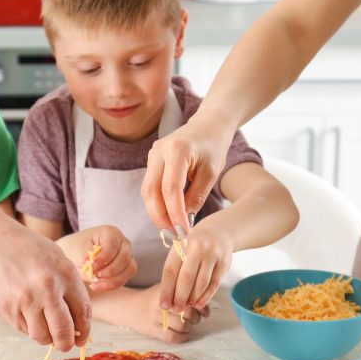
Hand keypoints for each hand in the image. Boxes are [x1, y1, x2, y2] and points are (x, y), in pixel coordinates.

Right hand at [0, 217, 90, 351]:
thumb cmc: (23, 247)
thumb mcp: (54, 256)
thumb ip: (68, 284)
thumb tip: (77, 319)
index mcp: (65, 273)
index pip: (83, 312)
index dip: (84, 329)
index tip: (81, 338)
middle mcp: (47, 288)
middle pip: (63, 331)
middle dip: (65, 343)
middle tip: (64, 345)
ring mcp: (25, 300)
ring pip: (41, 335)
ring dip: (44, 336)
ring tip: (42, 327)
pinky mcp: (5, 308)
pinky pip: (21, 328)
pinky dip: (25, 325)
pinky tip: (22, 311)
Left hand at [74, 225, 136, 292]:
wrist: (76, 252)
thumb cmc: (77, 247)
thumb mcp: (76, 249)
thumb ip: (84, 258)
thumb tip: (91, 269)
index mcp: (111, 232)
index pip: (113, 246)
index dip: (103, 259)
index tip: (91, 267)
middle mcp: (123, 243)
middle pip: (125, 258)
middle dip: (110, 270)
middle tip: (95, 275)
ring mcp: (127, 256)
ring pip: (129, 270)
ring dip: (113, 279)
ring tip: (95, 281)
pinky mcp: (125, 269)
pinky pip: (124, 279)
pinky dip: (110, 285)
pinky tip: (95, 286)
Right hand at [116, 286, 211, 343]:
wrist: (130, 307)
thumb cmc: (153, 298)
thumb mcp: (165, 288)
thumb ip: (183, 292)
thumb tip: (204, 300)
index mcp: (166, 290)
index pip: (190, 298)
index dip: (201, 306)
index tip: (204, 311)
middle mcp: (161, 302)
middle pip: (188, 312)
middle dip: (196, 318)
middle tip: (195, 318)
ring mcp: (155, 317)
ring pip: (182, 326)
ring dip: (190, 328)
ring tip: (188, 326)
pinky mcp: (152, 330)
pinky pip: (173, 337)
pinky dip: (182, 338)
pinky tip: (183, 334)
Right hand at [141, 115, 233, 231]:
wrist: (208, 125)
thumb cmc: (213, 146)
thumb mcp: (211, 173)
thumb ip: (196, 197)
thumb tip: (184, 221)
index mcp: (177, 150)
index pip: (170, 189)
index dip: (175, 214)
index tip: (183, 231)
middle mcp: (159, 152)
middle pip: (151, 191)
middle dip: (160, 217)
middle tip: (174, 234)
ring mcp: (152, 155)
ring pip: (147, 191)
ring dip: (157, 212)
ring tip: (173, 228)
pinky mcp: (152, 161)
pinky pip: (150, 186)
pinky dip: (158, 203)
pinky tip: (169, 215)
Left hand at [159, 224, 231, 311]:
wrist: (218, 232)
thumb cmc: (193, 246)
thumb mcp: (181, 250)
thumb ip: (175, 270)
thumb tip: (168, 298)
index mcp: (181, 245)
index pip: (170, 271)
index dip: (166, 290)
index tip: (163, 305)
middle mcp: (197, 248)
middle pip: (186, 278)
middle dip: (180, 297)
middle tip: (176, 309)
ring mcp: (212, 255)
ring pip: (201, 282)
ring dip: (193, 298)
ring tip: (187, 307)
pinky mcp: (224, 263)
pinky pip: (214, 284)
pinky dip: (206, 296)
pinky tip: (199, 304)